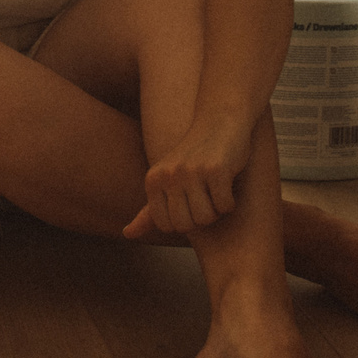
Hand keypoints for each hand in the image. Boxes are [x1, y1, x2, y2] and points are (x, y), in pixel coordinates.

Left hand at [124, 116, 251, 239]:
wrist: (220, 123)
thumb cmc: (194, 157)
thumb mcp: (166, 181)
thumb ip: (148, 211)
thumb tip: (127, 234)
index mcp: (152, 180)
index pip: (166, 226)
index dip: (183, 221)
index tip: (189, 201)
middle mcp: (168, 175)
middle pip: (185, 225)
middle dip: (200, 218)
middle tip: (205, 196)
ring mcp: (191, 171)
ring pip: (206, 218)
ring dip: (216, 210)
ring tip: (214, 189)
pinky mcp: (216, 169)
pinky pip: (225, 206)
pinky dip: (230, 202)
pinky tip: (226, 183)